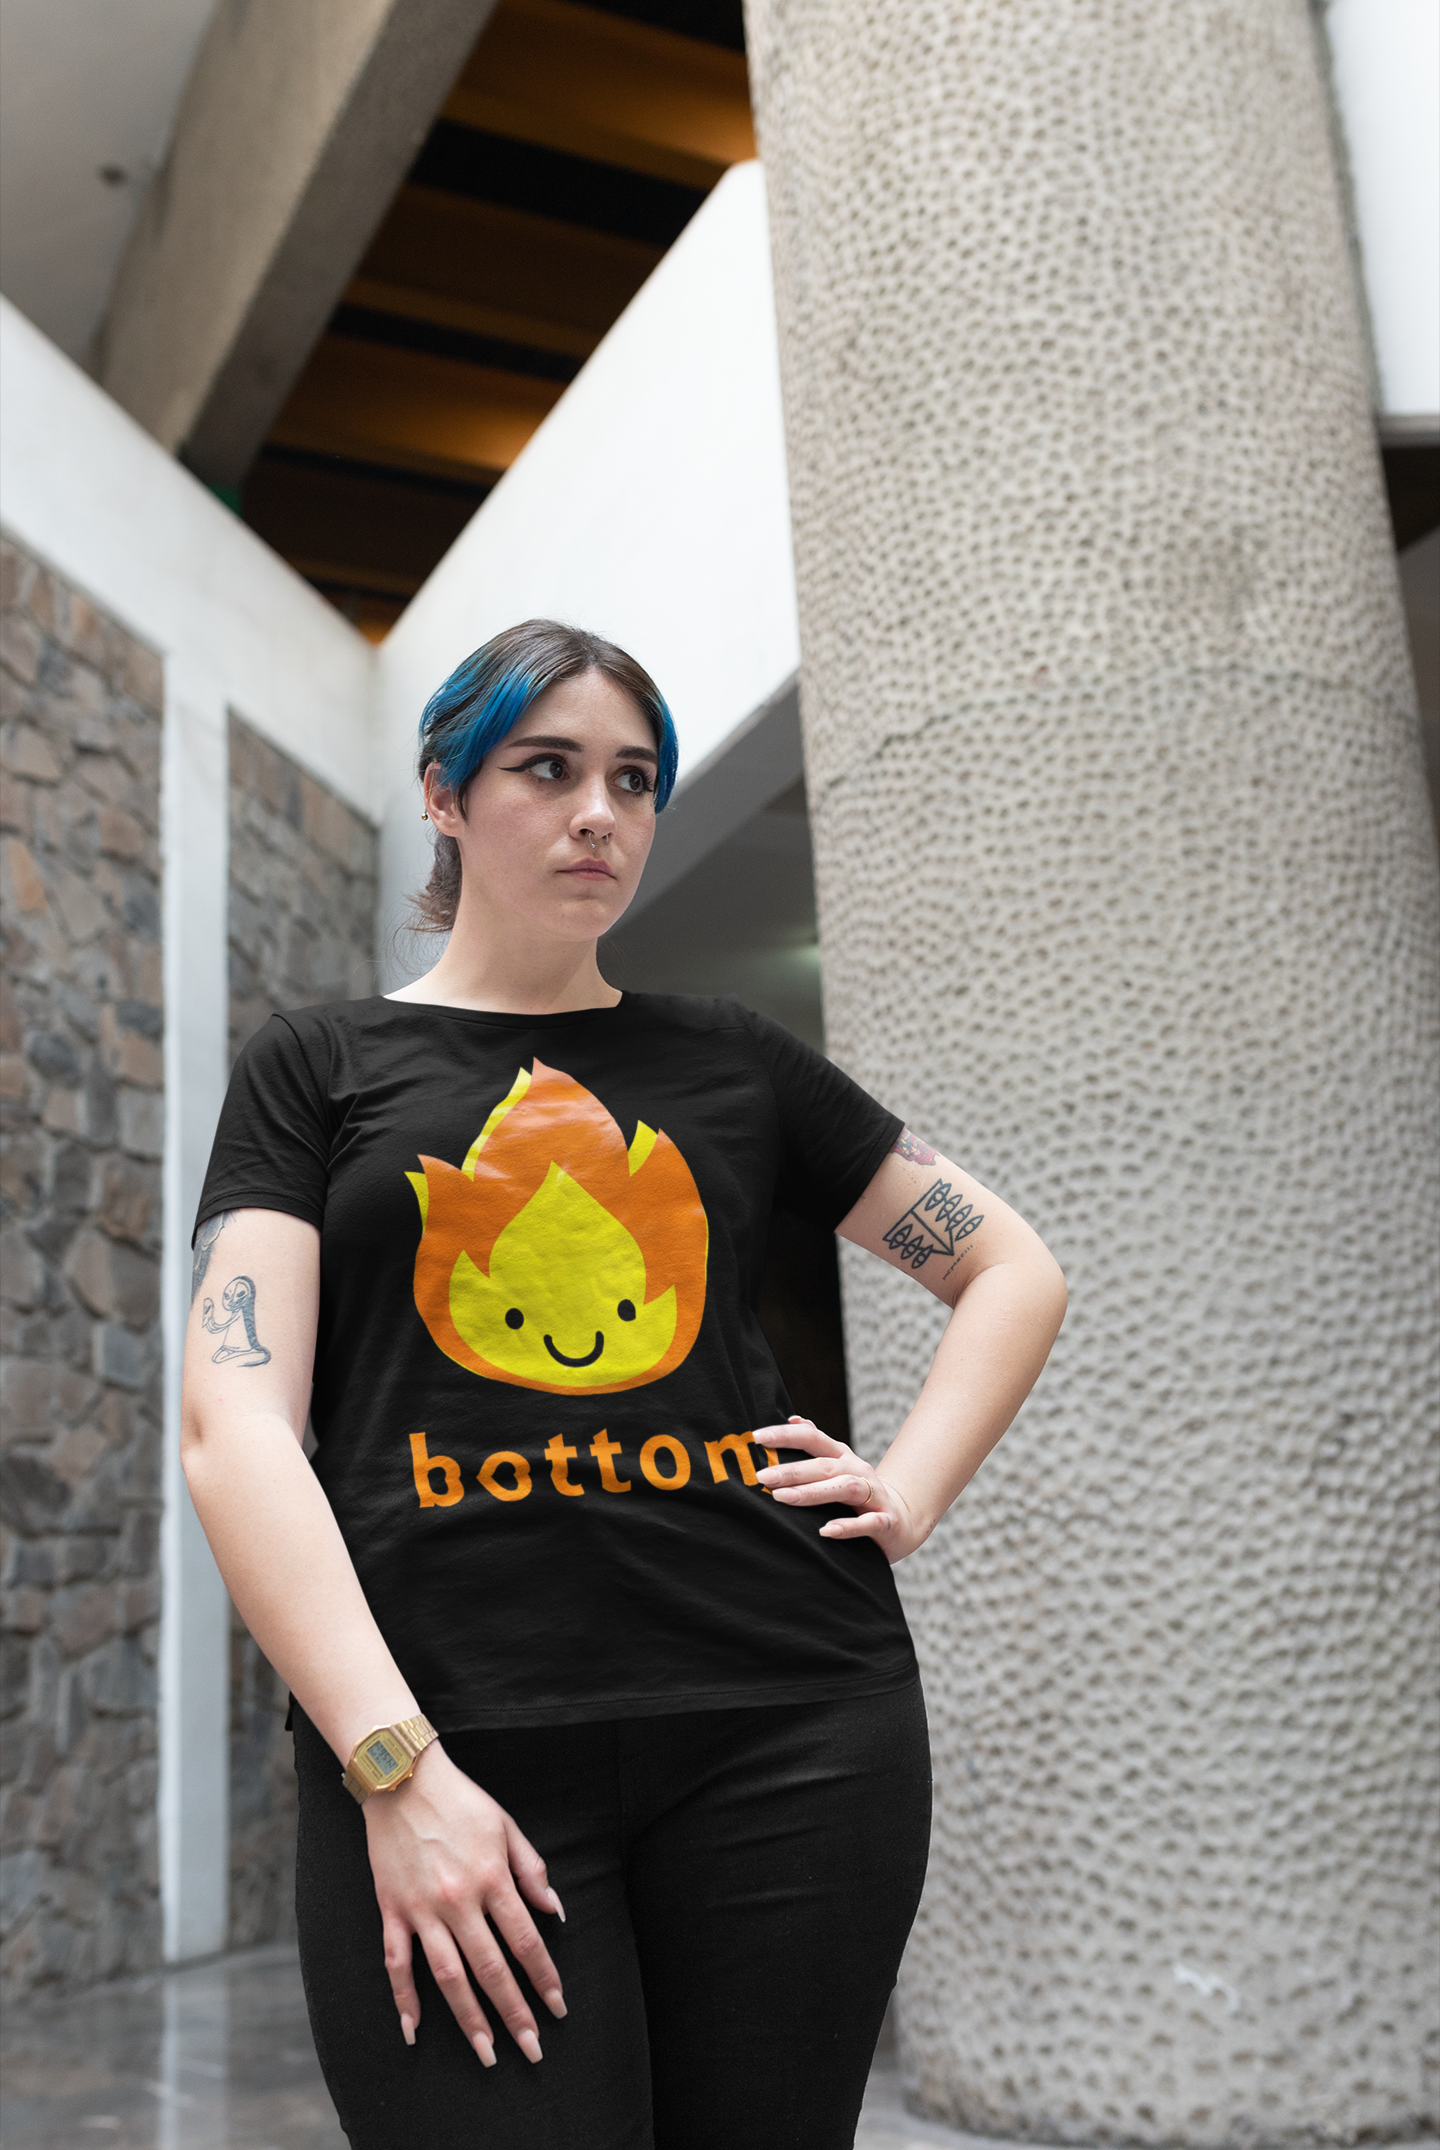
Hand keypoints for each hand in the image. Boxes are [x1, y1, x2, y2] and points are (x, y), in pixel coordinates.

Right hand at [362, 1741, 566, 2065]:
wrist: (402, 1778)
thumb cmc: (461, 1800)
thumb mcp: (506, 1826)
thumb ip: (531, 1870)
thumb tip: (555, 1911)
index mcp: (492, 1878)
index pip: (526, 1942)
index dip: (544, 1979)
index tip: (558, 2009)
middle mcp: (459, 1900)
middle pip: (492, 1969)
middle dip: (515, 2014)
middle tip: (532, 2050)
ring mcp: (422, 1909)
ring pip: (449, 1976)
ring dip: (469, 2020)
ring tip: (487, 2055)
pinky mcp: (392, 1910)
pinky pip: (397, 1963)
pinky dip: (404, 1998)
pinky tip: (414, 2030)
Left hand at [753, 1416, 928, 1562]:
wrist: (902, 1523)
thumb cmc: (859, 1496)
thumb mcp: (839, 1468)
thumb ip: (817, 1447)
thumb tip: (794, 1419)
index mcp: (843, 1457)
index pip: (813, 1439)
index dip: (786, 1435)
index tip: (757, 1437)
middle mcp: (858, 1471)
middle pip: (825, 1465)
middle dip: (792, 1470)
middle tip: (763, 1477)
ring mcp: (875, 1496)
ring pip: (845, 1488)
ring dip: (813, 1493)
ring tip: (783, 1498)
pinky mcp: (885, 1522)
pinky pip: (867, 1523)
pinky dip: (846, 1527)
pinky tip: (825, 1531)